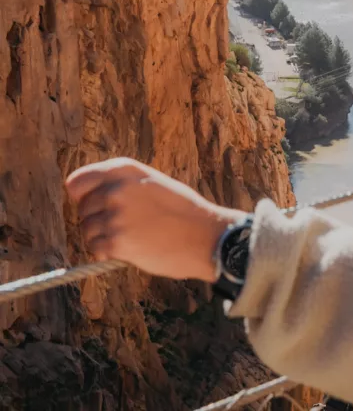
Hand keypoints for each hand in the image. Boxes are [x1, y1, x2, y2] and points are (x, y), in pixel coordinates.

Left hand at [66, 158, 239, 280]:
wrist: (204, 235)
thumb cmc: (180, 210)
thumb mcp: (151, 182)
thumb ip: (121, 184)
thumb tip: (88, 196)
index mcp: (124, 169)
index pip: (76, 182)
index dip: (82, 196)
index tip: (94, 205)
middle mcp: (116, 189)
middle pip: (82, 209)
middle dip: (96, 219)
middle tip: (123, 226)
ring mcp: (115, 215)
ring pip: (87, 230)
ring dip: (103, 238)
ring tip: (131, 237)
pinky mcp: (116, 241)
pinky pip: (95, 249)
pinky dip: (107, 254)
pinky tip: (130, 250)